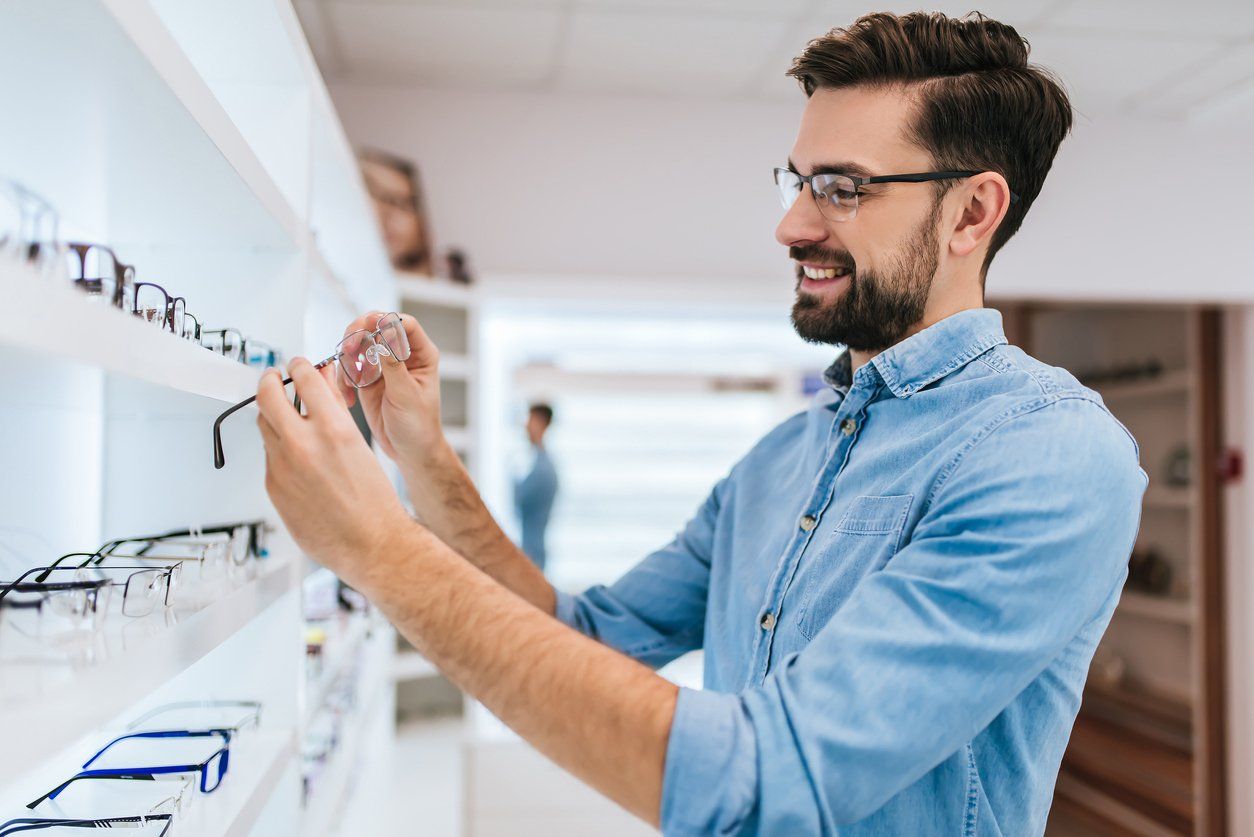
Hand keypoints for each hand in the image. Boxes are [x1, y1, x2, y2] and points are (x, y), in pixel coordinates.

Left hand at [256, 358, 414, 585]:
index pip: (304, 379)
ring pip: (265, 426)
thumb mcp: (360, 444)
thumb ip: (335, 411)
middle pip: (268, 396)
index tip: (296, 365)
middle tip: (273, 378)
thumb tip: (321, 383)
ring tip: (285, 416)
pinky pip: (269, 457)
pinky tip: (296, 457)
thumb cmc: (374, 500)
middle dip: (269, 381)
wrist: (371, 544)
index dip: (298, 367)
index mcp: (332, 429)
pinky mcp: (273, 487)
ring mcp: (283, 467)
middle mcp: (303, 445)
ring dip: (272, 415)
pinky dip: (279, 449)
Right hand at [337, 311, 444, 465]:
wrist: (410, 451)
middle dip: (359, 335)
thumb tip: (385, 333)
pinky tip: (349, 396)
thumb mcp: (407, 394)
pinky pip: (349, 367)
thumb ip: (394, 364)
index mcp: (422, 355)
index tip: (369, 329)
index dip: (386, 321)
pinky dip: (344, 378)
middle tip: (349, 350)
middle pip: (376, 327)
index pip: (405, 324)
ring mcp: (383, 366)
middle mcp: (402, 356)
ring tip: (351, 381)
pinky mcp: (368, 379)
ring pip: (359, 344)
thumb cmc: (419, 425)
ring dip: (348, 358)